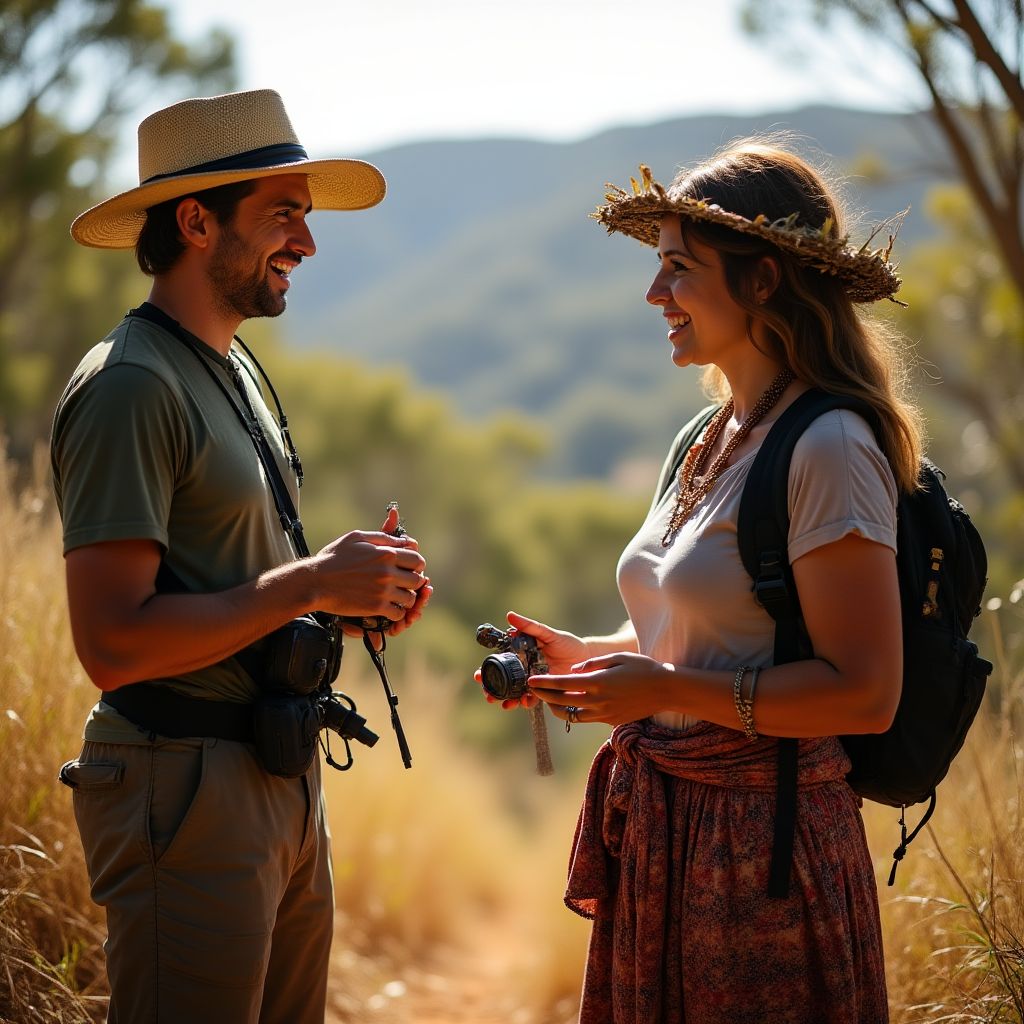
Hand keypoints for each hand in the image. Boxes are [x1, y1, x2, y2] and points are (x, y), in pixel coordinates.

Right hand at [312, 519, 426, 621]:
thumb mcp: (357, 537)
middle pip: (417, 580)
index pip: (417, 560)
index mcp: (386, 553)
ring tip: (397, 598)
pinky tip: (389, 609)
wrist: (316, 581)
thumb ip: (383, 537)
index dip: (416, 566)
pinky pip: (398, 613)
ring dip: (405, 599)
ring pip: (410, 598)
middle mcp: (388, 572)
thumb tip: (403, 541)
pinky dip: (396, 613)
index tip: (409, 569)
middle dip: (413, 583)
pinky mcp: (375, 607)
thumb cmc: (334, 557)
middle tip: (404, 585)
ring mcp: (383, 591)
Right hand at [474, 610, 589, 709]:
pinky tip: (524, 702)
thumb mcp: (548, 633)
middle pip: (503, 683)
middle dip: (493, 691)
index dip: (487, 671)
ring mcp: (534, 682)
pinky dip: (526, 702)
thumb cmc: (567, 643)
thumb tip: (509, 615)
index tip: (478, 676)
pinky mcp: (545, 692)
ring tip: (505, 704)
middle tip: (488, 695)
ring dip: (507, 700)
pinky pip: (533, 700)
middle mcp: (524, 671)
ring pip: (515, 694)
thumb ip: (530, 626)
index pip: (500, 665)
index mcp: (521, 656)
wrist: (586, 658)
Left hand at [528, 651, 674, 726]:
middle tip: (533, 690)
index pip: (562, 684)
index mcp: (598, 682)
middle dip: (544, 695)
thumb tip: (573, 670)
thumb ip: (593, 663)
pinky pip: (586, 719)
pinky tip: (569, 705)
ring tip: (548, 700)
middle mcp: (599, 701)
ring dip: (557, 708)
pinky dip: (574, 713)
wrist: (666, 690)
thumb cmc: (643, 668)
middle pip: (562, 701)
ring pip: (571, 715)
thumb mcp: (617, 657)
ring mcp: (604, 714)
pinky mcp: (610, 721)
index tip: (531, 680)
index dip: (544, 683)